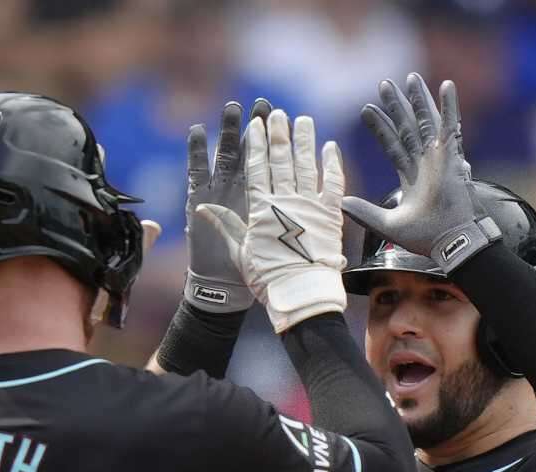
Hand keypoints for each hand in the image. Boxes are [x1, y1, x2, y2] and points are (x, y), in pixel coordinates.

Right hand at [194, 108, 348, 332]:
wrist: (300, 294)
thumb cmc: (266, 277)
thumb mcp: (240, 251)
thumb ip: (225, 225)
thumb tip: (202, 207)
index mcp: (262, 208)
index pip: (258, 167)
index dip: (256, 143)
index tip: (255, 124)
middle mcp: (286, 201)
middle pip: (281, 160)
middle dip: (279, 134)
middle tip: (277, 113)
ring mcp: (309, 206)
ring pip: (306, 165)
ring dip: (304, 140)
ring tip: (303, 120)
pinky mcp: (331, 216)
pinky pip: (333, 184)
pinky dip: (332, 164)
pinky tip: (330, 147)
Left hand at [341, 74, 491, 271]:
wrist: (451, 243)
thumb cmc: (426, 237)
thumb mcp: (387, 224)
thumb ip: (364, 213)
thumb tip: (340, 203)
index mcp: (412, 178)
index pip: (393, 145)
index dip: (380, 127)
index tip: (367, 109)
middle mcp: (426, 164)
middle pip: (408, 127)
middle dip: (397, 106)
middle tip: (384, 84)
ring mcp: (440, 159)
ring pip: (426, 121)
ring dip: (419, 99)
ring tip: (410, 77)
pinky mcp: (452, 156)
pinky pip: (451, 125)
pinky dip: (449, 105)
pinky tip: (446, 85)